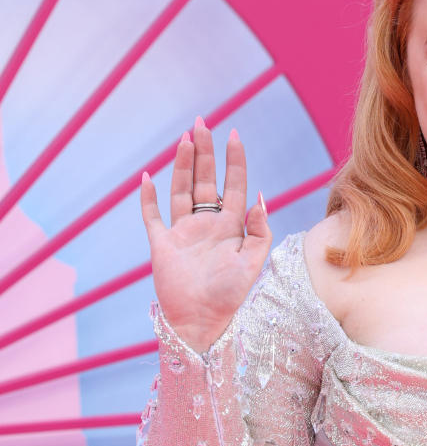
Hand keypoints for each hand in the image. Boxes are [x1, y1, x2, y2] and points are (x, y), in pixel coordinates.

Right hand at [139, 117, 271, 352]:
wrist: (202, 323)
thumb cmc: (230, 297)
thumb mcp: (252, 263)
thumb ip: (259, 231)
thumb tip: (259, 197)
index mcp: (231, 227)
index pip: (233, 185)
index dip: (234, 160)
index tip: (233, 134)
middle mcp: (207, 225)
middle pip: (204, 180)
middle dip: (204, 152)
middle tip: (201, 123)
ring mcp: (183, 233)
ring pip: (181, 190)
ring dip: (181, 165)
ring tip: (184, 140)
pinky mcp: (162, 245)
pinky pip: (152, 217)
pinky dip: (148, 197)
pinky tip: (147, 177)